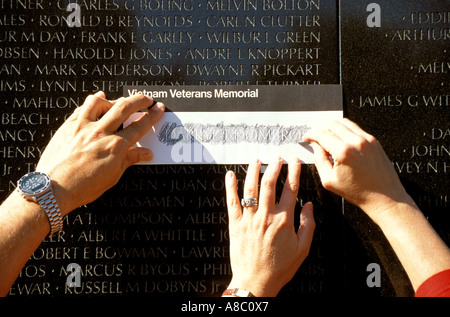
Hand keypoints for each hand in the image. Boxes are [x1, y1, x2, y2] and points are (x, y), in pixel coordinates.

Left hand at [36, 91, 164, 215]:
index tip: (158, 109)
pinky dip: (92, 102)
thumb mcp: (113, 176)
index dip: (151, 116)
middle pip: (124, 108)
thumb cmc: (82, 187)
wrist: (54, 190)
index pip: (139, 126)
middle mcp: (100, 133)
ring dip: (112, 99)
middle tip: (146, 99)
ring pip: (100, 102)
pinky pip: (81, 108)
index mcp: (115, 147)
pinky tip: (97, 101)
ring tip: (118, 102)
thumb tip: (145, 153)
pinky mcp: (68, 127)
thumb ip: (129, 160)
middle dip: (139, 100)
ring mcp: (82, 127)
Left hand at [225, 157, 314, 296]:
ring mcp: (248, 219)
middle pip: (269, 184)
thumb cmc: (279, 268)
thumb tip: (310, 206)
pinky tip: (230, 175)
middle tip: (277, 157)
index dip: (294, 172)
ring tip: (256, 160)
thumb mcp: (302, 249)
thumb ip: (308, 225)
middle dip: (274, 166)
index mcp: (284, 220)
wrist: (255, 282)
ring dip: (253, 171)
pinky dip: (230, 187)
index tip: (295, 161)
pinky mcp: (235, 224)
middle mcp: (265, 216)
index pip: (291, 189)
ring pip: (250, 189)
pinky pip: (231, 202)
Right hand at [303, 118, 410, 219]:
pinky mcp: (374, 141)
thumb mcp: (329, 180)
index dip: (311, 134)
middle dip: (320, 128)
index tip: (307, 138)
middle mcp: (356, 142)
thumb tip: (315, 146)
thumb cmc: (359, 192)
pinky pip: (356, 128)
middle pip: (332, 124)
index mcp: (344, 152)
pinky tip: (341, 139)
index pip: (321, 134)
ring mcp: (367, 140)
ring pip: (344, 122)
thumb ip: (319, 160)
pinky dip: (345, 130)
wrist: (384, 197)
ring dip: (332, 127)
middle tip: (316, 136)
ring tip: (328, 137)